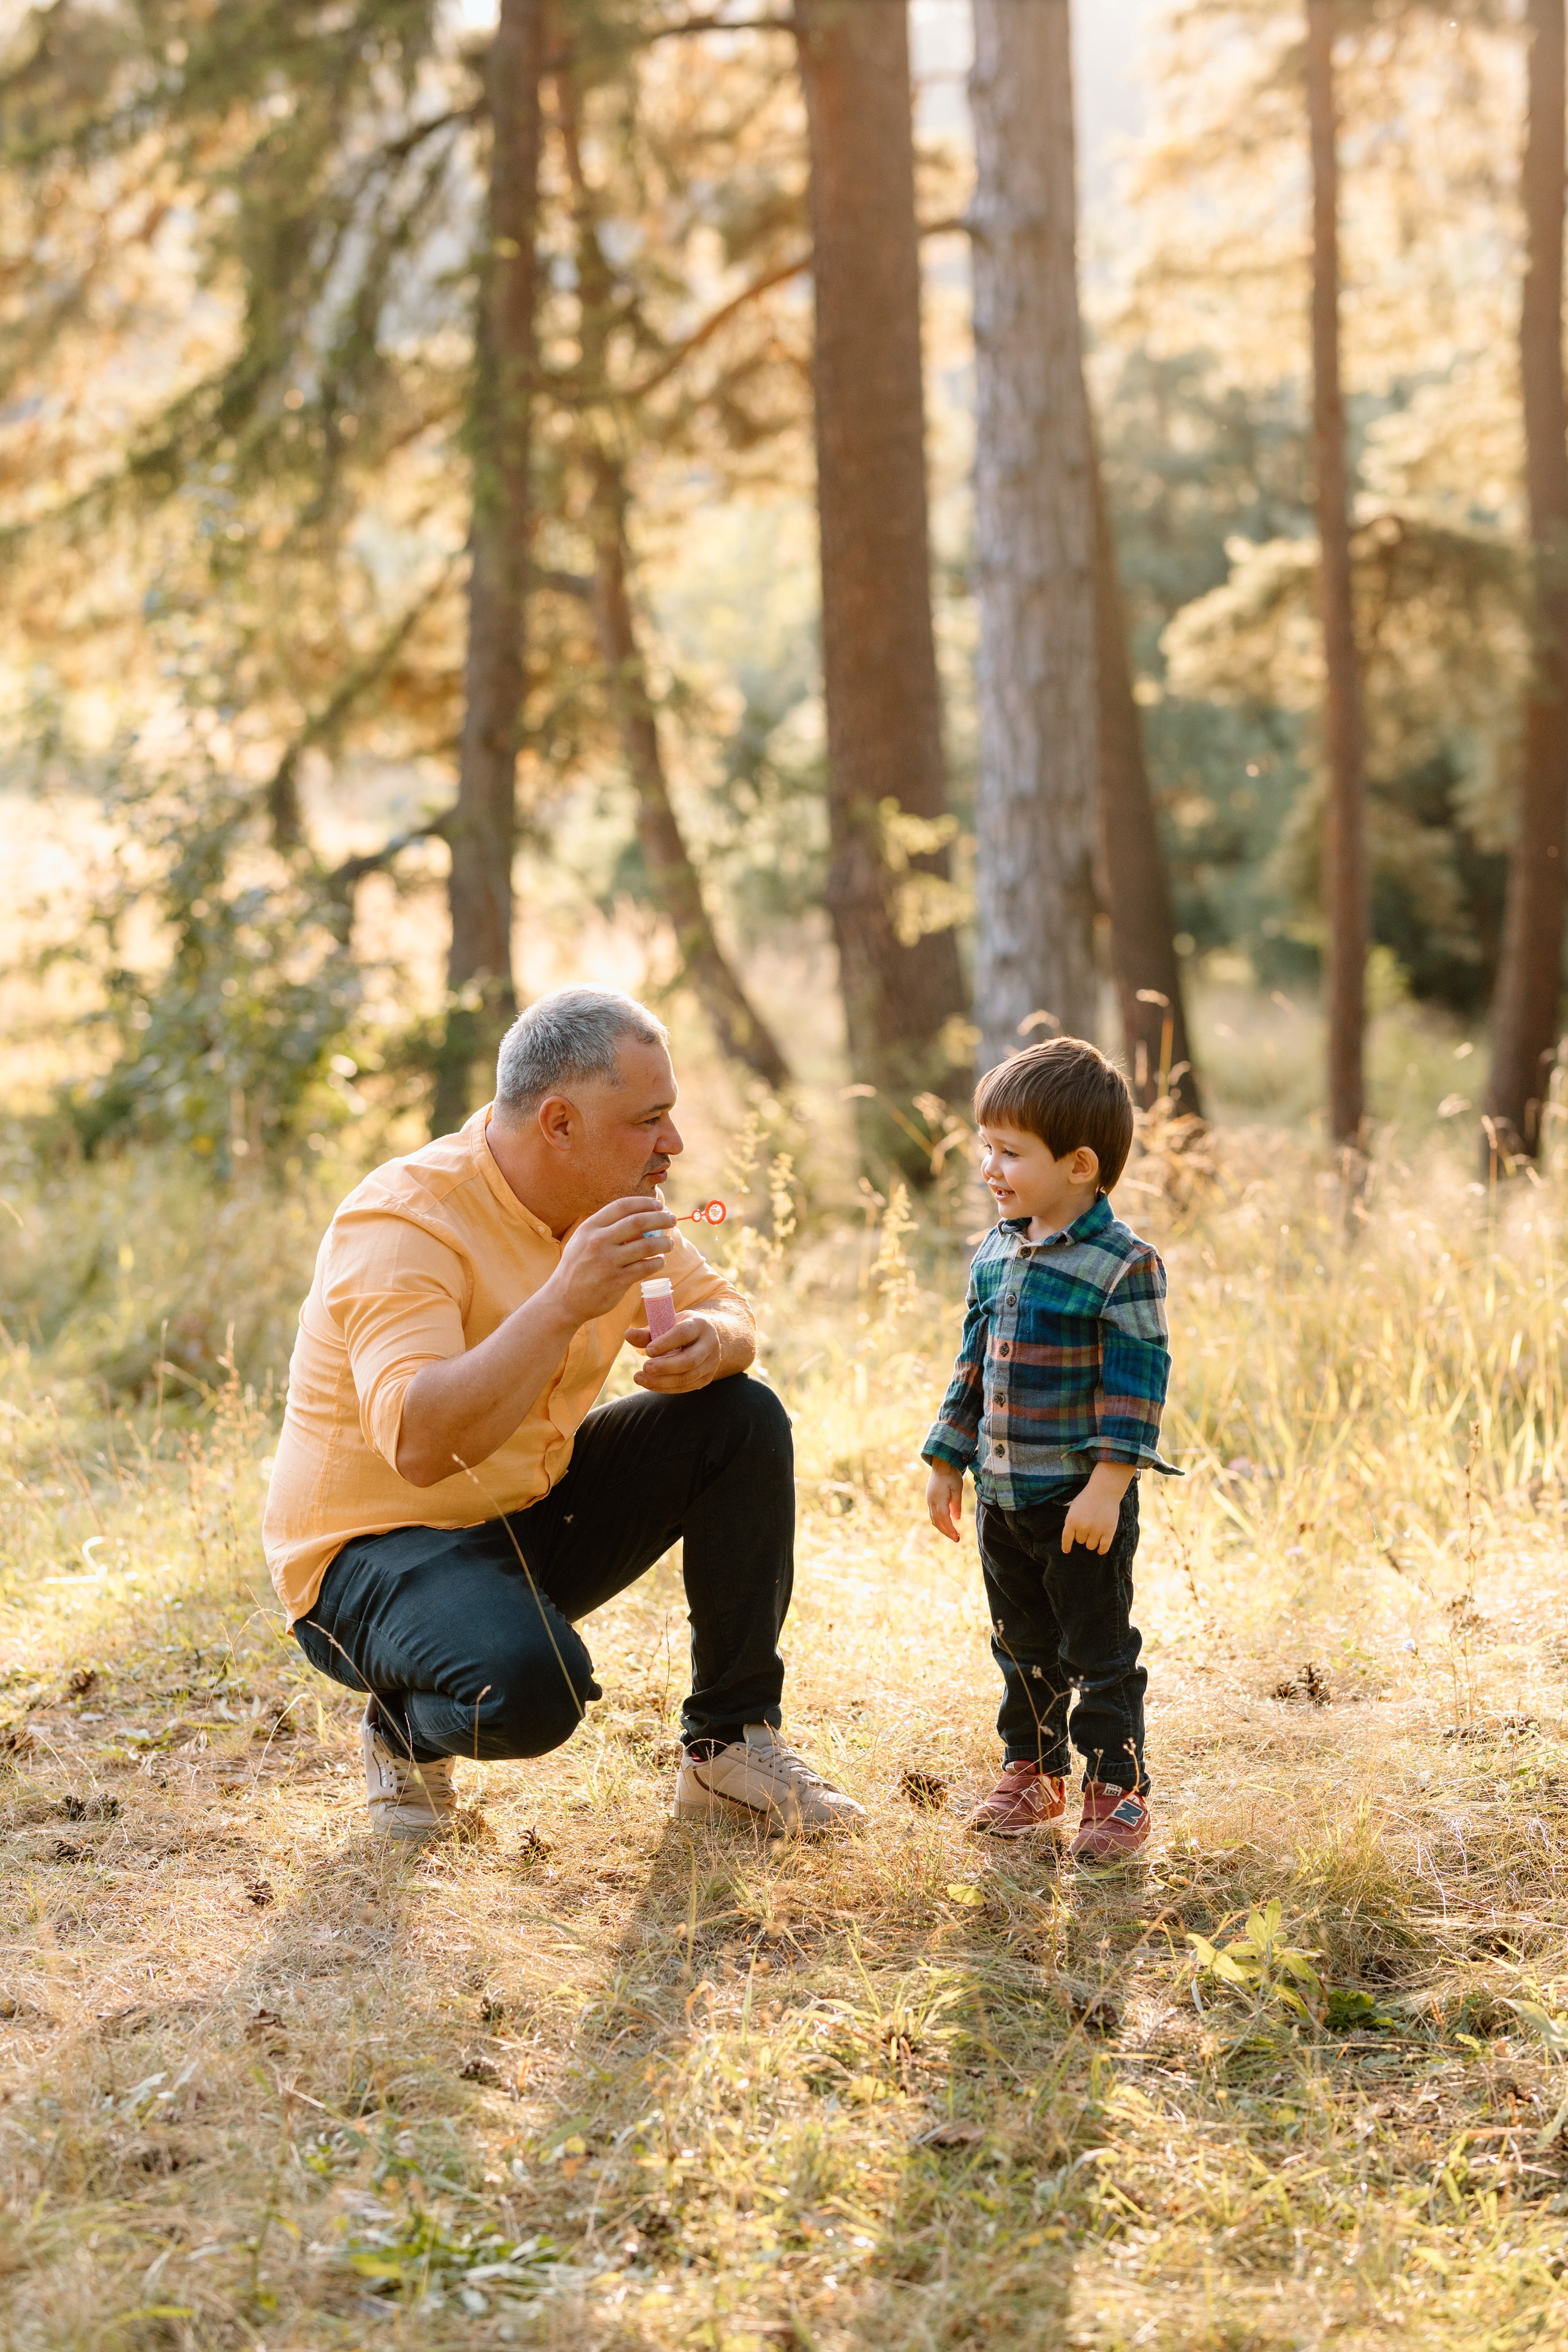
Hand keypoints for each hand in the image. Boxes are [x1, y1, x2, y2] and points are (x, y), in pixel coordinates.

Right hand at [547, 1196, 675, 1328]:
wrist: (563, 1300)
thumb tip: (639, 1216)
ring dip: (664, 1242)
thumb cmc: (577, 1267)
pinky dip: (657, 1262)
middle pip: (638, 1222)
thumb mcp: (582, 1240)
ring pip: (646, 1246)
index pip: (622, 1206)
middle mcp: (598, 1241)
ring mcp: (608, 1262)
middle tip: (672, 1219)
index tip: (658, 1204)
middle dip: (660, 1218)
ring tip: (669, 1243)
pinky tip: (659, 1261)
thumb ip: (605, 1228)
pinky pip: (645, 1268)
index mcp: (590, 1227)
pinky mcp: (617, 1281)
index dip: (644, 1202)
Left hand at [631, 1312, 723, 1393]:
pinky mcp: (707, 1378)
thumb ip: (647, 1332)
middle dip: (665, 1367)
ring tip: (640, 1378)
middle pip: (690, 1360)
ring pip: (688, 1377)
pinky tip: (650, 1384)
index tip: (648, 1350)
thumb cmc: (680, 1329)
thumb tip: (627, 1335)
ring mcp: (711, 1363)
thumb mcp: (667, 1324)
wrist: (706, 1338)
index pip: (684, 1334)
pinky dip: (667, 1388)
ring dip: (662, 1381)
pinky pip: (687, 1387)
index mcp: (699, 1325)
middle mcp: (710, 1344)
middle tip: (644, 1368)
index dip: (665, 1343)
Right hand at [926, 1460, 963, 1542]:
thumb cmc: (951, 1475)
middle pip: (937, 1522)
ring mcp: (929, 1501)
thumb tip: (956, 1519)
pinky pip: (933, 1514)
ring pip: (934, 1519)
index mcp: (939, 1499)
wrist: (941, 1464)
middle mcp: (932, 1502)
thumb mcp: (957, 1488)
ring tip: (952, 1534)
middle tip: (957, 1539)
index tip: (957, 1538)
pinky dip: (939, 1522)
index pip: (944, 1519)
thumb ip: (956, 1504)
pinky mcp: (930, 1499)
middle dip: (946, 1532)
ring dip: (942, 1528)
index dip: (950, 1530)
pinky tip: (946, 1524)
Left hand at [1061, 1463, 1135, 1555]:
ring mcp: (1096, 1530)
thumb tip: (1070, 1535)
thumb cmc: (1088, 1497)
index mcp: (1072, 1520)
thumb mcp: (1073, 1507)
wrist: (1105, 1490)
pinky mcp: (1108, 1532)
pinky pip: (1103, 1547)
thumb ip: (1071, 1521)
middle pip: (1080, 1541)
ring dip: (1091, 1541)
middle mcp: (1083, 1527)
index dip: (1066, 1546)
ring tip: (1095, 1533)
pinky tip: (1100, 1550)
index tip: (1066, 1551)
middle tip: (1088, 1527)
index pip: (1066, 1538)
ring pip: (1090, 1546)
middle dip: (1082, 1535)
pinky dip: (1101, 1550)